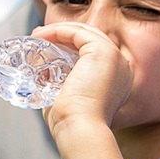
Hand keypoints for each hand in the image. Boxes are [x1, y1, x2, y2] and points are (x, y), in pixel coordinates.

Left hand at [30, 22, 131, 137]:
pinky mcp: (103, 52)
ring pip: (85, 32)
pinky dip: (58, 31)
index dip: (70, 45)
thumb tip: (42, 74)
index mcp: (118, 79)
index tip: (46, 47)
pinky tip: (42, 36)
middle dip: (63, 35)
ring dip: (59, 30)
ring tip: (38, 34)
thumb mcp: (69, 98)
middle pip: (90, 39)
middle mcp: (121, 66)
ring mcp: (115, 57)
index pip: (94, 52)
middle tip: (39, 36)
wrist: (81, 128)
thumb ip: (62, 85)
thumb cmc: (72, 122)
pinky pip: (77, 33)